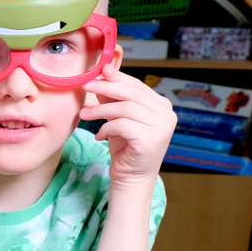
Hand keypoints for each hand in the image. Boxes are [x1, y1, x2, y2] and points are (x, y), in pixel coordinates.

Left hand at [77, 69, 174, 190]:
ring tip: (84, 114)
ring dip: (101, 110)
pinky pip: (123, 125)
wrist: (132, 177)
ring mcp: (162, 126)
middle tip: (86, 86)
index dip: (117, 78)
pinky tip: (99, 135)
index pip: (137, 86)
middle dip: (107, 88)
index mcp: (162, 106)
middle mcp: (166, 114)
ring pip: (126, 108)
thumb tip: (103, 74)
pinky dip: (106, 128)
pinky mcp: (151, 139)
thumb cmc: (125, 148)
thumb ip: (114, 99)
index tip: (98, 73)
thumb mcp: (118, 119)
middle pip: (132, 94)